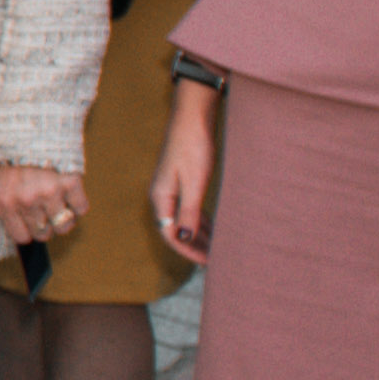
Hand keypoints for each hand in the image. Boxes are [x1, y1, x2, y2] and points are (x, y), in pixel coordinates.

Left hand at [0, 159, 82, 254]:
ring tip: (61, 204)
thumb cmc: (13, 153)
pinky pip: (81, 209)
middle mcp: (26, 202)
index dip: (29, 232)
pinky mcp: (70, 183)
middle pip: (44, 234)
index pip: (22, 237)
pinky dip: (79, 205)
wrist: (30, 122)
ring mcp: (49, 194)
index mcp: (5, 202)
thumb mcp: (0, 180)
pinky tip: (71, 193)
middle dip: (47, 225)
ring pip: (64, 226)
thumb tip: (26, 232)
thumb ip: (9, 205)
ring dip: (65, 218)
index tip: (33, 224)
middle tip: (48, 211)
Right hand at [150, 90, 218, 260]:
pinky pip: (188, 209)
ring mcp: (170, 188)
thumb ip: (188, 211)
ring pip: (182, 220)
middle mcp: (162, 195)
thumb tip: (182, 239)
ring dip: (198, 235)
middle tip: (215, 260)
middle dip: (194, 246)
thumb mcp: (194, 182)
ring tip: (217, 249)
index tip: (208, 262)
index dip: (188, 250)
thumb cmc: (193, 146)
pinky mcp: (181, 181)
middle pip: (175, 229)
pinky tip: (214, 228)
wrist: (192, 117)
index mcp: (161, 197)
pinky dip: (200, 222)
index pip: (170, 234)